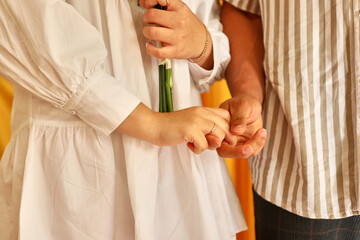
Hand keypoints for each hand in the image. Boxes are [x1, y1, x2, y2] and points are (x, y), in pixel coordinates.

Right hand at [117, 104, 235, 154]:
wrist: (153, 126)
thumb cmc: (172, 127)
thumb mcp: (192, 123)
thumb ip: (206, 129)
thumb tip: (219, 142)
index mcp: (203, 110)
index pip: (226, 116)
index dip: (228, 128)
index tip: (219, 138)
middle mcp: (201, 113)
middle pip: (225, 127)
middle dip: (222, 140)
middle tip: (210, 145)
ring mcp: (196, 121)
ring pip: (218, 135)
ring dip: (211, 145)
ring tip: (198, 145)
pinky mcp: (190, 130)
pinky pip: (204, 144)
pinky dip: (198, 149)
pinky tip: (189, 146)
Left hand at [141, 0, 210, 61]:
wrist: (202, 42)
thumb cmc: (188, 26)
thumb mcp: (180, 9)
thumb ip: (164, 4)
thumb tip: (145, 2)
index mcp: (180, 9)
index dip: (149, 2)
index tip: (148, 6)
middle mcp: (179, 22)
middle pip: (151, 15)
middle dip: (146, 18)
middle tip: (149, 21)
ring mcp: (177, 37)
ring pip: (151, 32)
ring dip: (146, 32)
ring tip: (150, 32)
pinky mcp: (175, 51)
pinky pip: (157, 51)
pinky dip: (150, 49)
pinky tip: (150, 45)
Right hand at [215, 94, 266, 157]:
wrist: (251, 104)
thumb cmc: (242, 103)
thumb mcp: (241, 106)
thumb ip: (238, 118)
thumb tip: (235, 131)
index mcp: (216, 128)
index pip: (211, 139)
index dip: (214, 142)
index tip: (222, 142)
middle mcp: (223, 138)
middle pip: (225, 152)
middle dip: (237, 152)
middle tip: (249, 148)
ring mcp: (235, 143)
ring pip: (241, 153)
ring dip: (253, 145)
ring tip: (261, 131)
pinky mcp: (246, 144)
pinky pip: (252, 150)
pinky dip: (259, 143)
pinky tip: (262, 131)